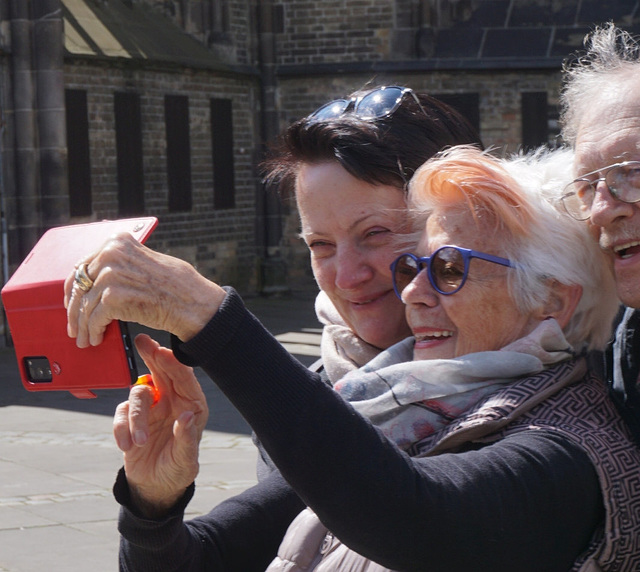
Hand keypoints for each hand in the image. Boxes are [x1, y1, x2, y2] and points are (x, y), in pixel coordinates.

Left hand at [64, 233, 225, 346]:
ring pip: (85, 305)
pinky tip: (96, 338)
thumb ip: (121, 264)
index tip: (72, 301)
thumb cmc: (176, 287)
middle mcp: (110, 253)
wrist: (192, 303)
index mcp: (117, 242)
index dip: (74, 288)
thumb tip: (97, 280)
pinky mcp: (112, 297)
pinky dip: (93, 331)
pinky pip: (94, 318)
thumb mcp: (145, 261)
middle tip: (74, 325)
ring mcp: (110, 274)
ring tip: (84, 337)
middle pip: (80, 286)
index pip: (83, 266)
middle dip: (75, 309)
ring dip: (83, 326)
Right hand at [113, 334, 208, 517]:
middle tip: (143, 342)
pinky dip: (121, 428)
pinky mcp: (131, 419)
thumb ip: (186, 438)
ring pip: (138, 394)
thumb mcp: (186, 459)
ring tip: (138, 441)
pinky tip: (127, 445)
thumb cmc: (178, 469)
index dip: (173, 363)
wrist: (156, 486)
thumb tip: (186, 417)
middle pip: (161, 372)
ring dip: (135, 417)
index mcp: (191, 405)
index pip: (184, 379)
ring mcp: (151, 408)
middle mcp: (171, 401)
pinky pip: (121, 414)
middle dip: (152, 356)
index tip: (162, 351)